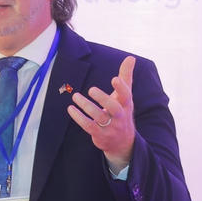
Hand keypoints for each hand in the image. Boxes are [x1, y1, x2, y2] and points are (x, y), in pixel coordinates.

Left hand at [67, 55, 135, 170]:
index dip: (121, 88)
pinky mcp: (100, 135)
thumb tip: (131, 57)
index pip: (126, 96)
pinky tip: (71, 109)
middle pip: (114, 108)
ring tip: (75, 96)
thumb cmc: (121, 112)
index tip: (114, 78)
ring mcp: (110, 127)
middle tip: (91, 89)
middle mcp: (120, 116)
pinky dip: (79, 117)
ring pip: (99, 117)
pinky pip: (88, 126)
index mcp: (126, 105)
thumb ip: (126, 76)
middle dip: (103, 99)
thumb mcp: (125, 96)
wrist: (123, 142)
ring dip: (86, 106)